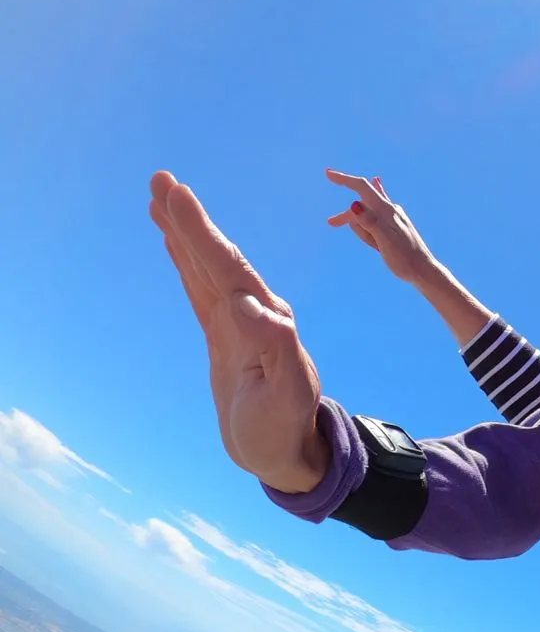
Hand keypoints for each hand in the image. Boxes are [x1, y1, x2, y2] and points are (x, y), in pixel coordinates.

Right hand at [149, 172, 328, 492]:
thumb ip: (276, 348)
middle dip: (190, 219)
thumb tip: (249, 306)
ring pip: (207, 268)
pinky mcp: (226, 337)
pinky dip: (187, 263)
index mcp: (270, 321)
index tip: (179, 196)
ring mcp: (240, 323)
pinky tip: (174, 242)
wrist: (284, 453)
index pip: (230, 267)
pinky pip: (202, 291)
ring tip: (161, 197)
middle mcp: (257, 313)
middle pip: (218, 257)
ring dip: (186, 233)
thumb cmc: (285, 427)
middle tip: (161, 179)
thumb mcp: (286, 393)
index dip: (202, 232)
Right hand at [325, 170, 441, 285]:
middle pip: (361, 205)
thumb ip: (370, 222)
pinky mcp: (395, 225)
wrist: (425, 271)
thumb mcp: (385, 241)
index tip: (328, 173)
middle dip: (348, 215)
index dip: (344, 179)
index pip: (362, 188)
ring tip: (378, 248)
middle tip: (330, 223)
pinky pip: (376, 218)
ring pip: (368, 215)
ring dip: (364, 231)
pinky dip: (369, 217)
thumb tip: (355, 204)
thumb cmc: (405, 258)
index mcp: (386, 211)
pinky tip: (378, 183)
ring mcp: (394, 217)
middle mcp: (391, 210)